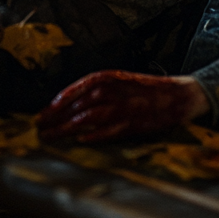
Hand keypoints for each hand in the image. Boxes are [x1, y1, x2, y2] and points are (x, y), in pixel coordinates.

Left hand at [38, 71, 208, 143]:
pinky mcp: (135, 123)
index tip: (43, 113)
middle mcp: (114, 90)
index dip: (58, 101)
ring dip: (68, 127)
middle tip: (40, 128)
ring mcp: (124, 107)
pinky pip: (111, 129)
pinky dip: (95, 135)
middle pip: (79, 104)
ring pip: (89, 117)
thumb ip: (99, 90)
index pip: (77, 88)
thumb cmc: (146, 89)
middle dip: (56, 117)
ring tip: (52, 137)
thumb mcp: (120, 82)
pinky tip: (81, 140)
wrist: (178, 95)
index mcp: (110, 77)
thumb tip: (71, 104)